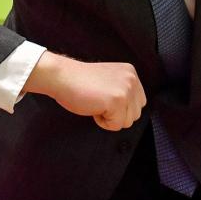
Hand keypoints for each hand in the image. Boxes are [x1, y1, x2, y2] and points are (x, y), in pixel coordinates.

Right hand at [25, 52, 145, 130]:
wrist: (62, 76)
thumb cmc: (79, 81)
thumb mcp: (109, 80)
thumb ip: (123, 90)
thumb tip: (129, 109)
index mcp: (130, 73)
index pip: (138, 103)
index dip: (120, 107)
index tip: (104, 97)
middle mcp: (131, 80)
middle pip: (135, 114)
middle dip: (117, 114)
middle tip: (98, 100)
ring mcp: (125, 90)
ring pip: (128, 122)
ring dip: (110, 118)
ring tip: (96, 102)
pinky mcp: (117, 101)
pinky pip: (116, 125)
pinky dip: (102, 122)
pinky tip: (93, 107)